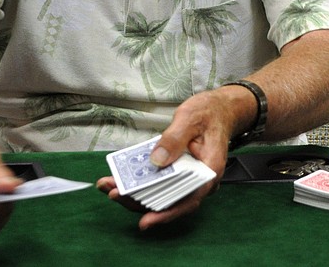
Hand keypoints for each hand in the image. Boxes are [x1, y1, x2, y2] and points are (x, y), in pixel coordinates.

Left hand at [97, 90, 234, 229]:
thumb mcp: (189, 119)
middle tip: (113, 193)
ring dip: (136, 192)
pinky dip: (141, 181)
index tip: (145, 220)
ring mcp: (189, 177)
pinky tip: (122, 176)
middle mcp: (200, 180)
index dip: (166, 213)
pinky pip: (160, 182)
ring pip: (162, 193)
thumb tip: (157, 160)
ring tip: (109, 185)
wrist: (218, 108)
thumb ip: (173, 139)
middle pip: (170, 200)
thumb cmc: (208, 113)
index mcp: (209, 171)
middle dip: (139, 201)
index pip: (188, 200)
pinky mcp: (178, 171)